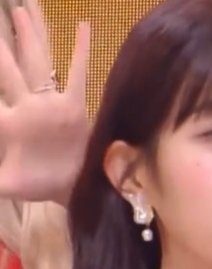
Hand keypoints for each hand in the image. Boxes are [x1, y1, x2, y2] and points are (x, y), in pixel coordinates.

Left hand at [0, 0, 89, 204]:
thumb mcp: (6, 184)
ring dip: (31, 37)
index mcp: (9, 122)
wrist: (74, 188)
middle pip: (11, 67)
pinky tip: (83, 27)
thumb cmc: (42, 185)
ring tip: (23, 9)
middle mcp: (28, 107)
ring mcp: (51, 105)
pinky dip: (81, 52)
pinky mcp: (74, 107)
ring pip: (38, 63)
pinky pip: (78, 74)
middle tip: (1, 11)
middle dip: (4, 42)